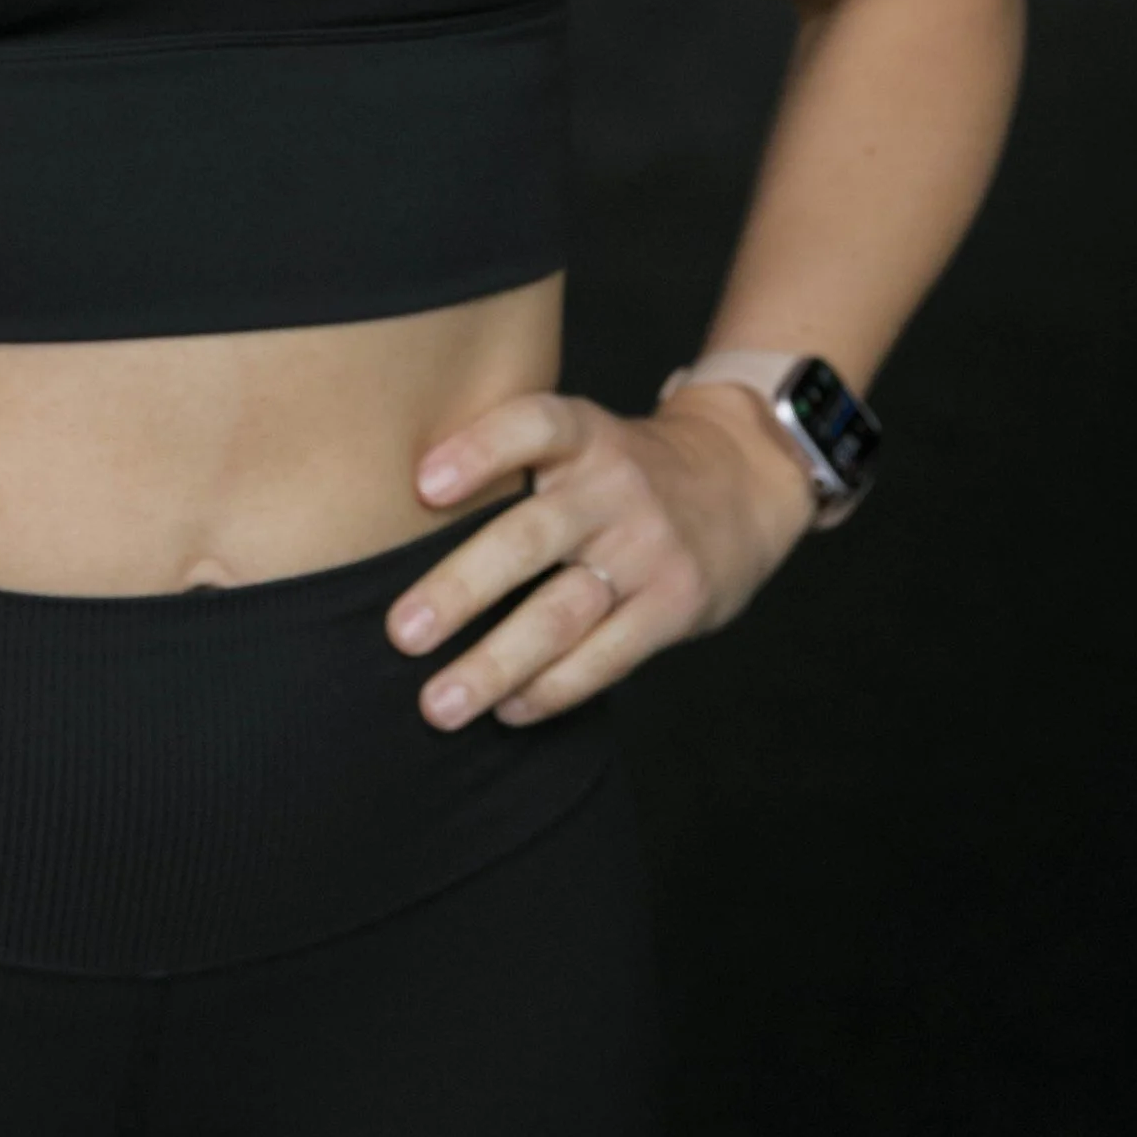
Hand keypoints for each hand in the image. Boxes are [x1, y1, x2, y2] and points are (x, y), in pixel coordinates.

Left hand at [386, 382, 816, 729]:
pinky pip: (606, 657)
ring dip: (496, 664)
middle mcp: (616, 487)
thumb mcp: (581, 439)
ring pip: (563, 613)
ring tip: (440, 703)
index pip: (534, 426)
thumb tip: (393, 513)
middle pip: (530, 539)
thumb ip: (513, 465)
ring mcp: (648, 549)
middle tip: (401, 633)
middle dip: (461, 589)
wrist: (743, 481)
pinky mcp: (675, 604)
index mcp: (585, 435)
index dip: (480, 451)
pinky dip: (552, 690)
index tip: (423, 485)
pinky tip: (507, 710)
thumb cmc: (621, 469)